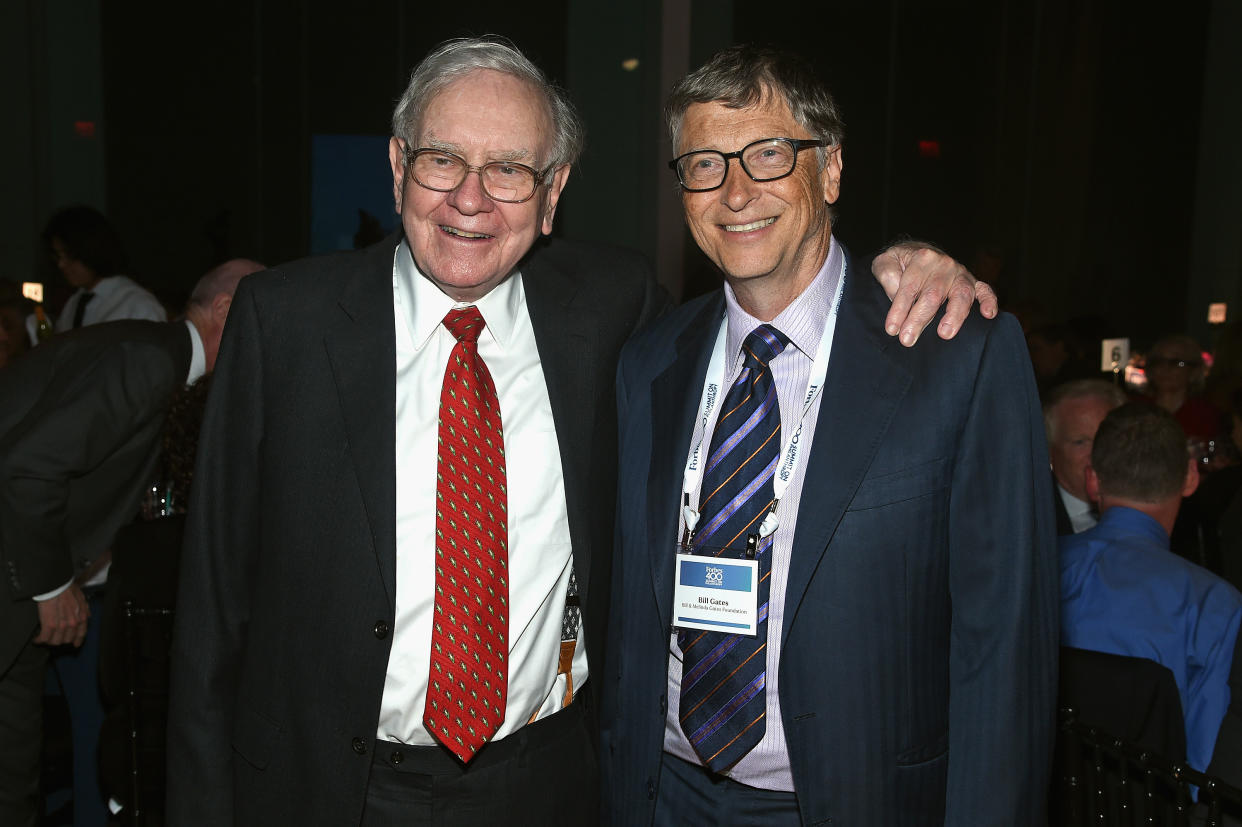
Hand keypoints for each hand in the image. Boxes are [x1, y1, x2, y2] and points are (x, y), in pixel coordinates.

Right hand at [33, 583, 89, 647]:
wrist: (56, 586)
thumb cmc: (68, 589)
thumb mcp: (81, 598)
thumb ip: (85, 608)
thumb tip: (88, 616)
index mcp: (82, 617)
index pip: (81, 634)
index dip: (77, 640)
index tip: (75, 644)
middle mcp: (73, 624)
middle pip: (66, 640)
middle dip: (60, 639)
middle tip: (54, 637)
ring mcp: (61, 626)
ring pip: (55, 641)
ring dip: (49, 641)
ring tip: (45, 638)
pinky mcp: (49, 625)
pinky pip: (44, 638)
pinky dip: (39, 640)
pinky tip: (37, 639)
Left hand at [872, 243, 997, 346]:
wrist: (918, 252)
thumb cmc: (900, 263)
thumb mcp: (885, 261)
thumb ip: (887, 274)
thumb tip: (895, 292)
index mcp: (922, 258)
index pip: (909, 287)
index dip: (899, 309)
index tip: (892, 329)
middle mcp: (944, 265)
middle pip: (933, 295)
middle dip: (919, 319)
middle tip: (907, 340)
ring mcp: (961, 273)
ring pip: (961, 295)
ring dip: (953, 316)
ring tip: (944, 334)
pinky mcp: (973, 282)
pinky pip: (985, 290)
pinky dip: (989, 301)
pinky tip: (988, 315)